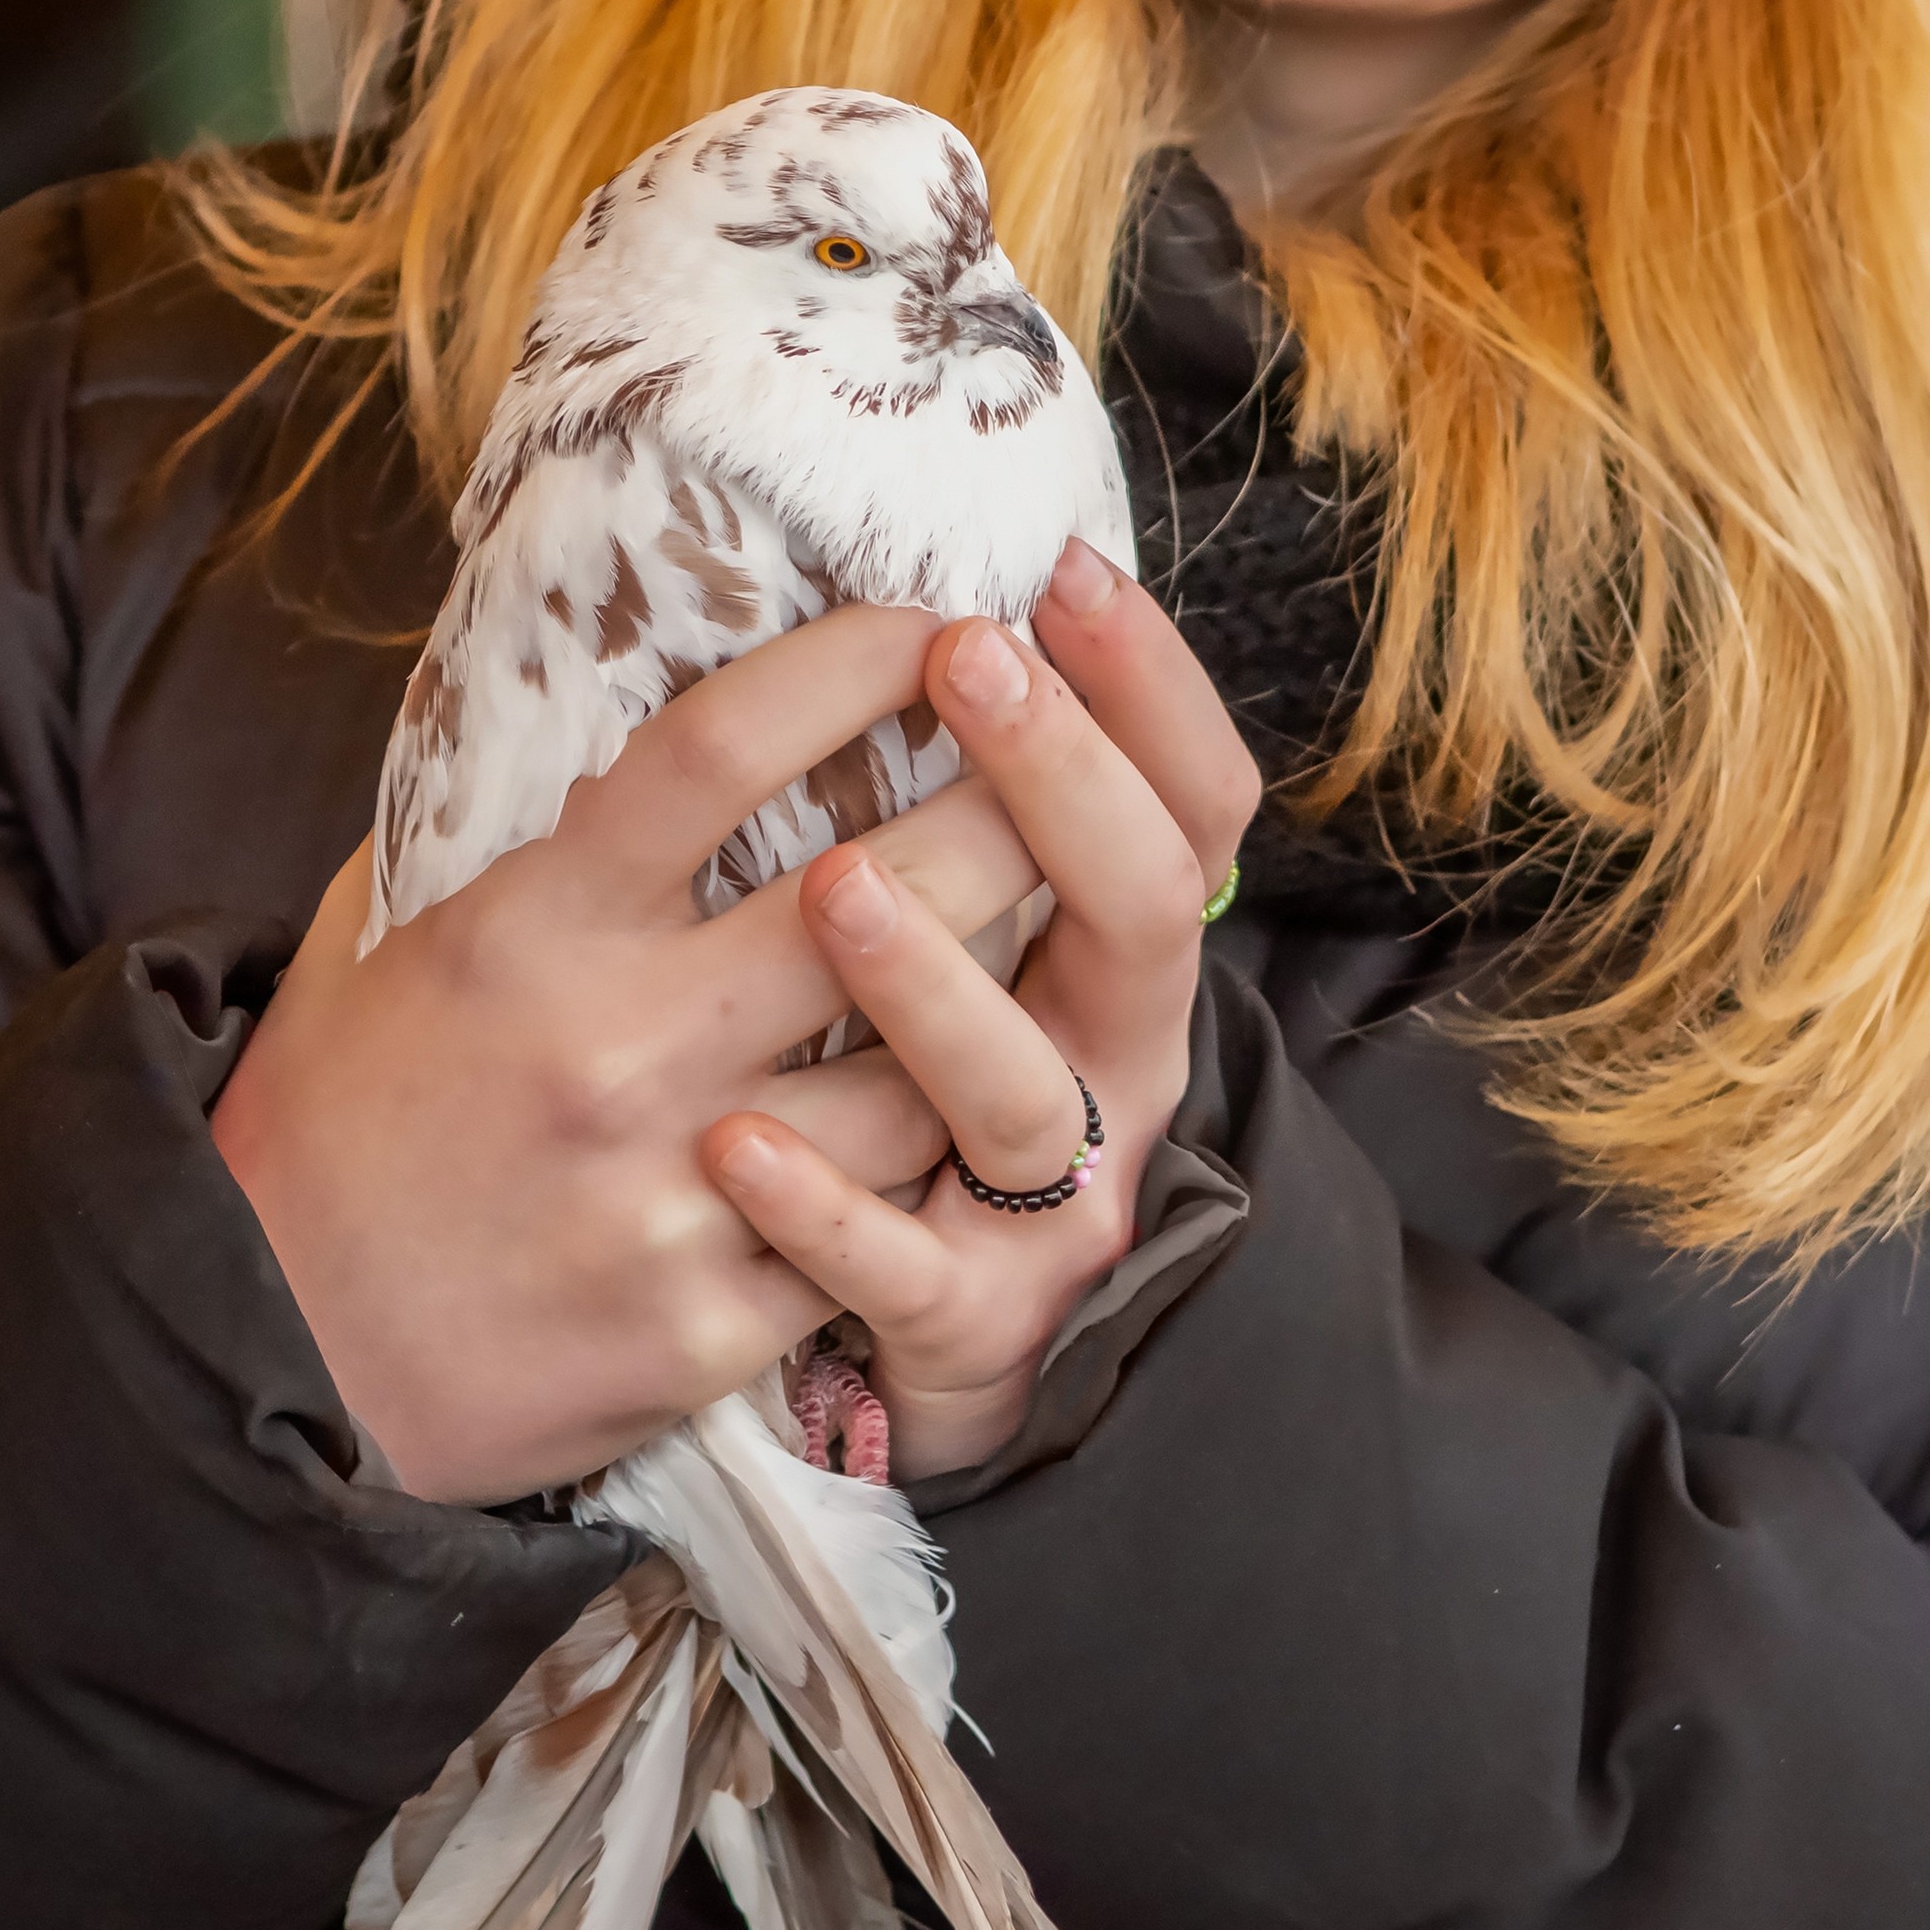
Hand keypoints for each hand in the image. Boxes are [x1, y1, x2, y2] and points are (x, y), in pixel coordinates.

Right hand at [211, 606, 1063, 1504]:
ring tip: (1046, 937)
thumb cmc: (332, 1122)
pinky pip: (879, 1225)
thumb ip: (491, 823)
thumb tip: (575, 688)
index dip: (857, 663)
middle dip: (1009, 807)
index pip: (726, 746)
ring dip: (998, 997)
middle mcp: (619, 1045)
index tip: (937, 619)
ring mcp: (678, 1194)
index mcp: (532, 925)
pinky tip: (965, 1113)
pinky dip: (927, 1164)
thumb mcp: (379, 933)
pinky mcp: (712, 1323)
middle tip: (1060, 760)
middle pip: (888, 896)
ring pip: (927, 1070)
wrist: (271, 1359)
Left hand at [699, 540, 1263, 1480]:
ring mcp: (1046, 1207)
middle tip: (973, 662)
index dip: (1150, 689)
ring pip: (1017, 1094)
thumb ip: (965, 825)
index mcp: (1120, 964)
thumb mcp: (984, 956)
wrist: (942, 1354)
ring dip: (932, 984)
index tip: (1064, 575)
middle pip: (1141, 917)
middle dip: (1064, 779)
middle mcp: (1114, 1072)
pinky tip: (737, 1136)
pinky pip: (894, 1266)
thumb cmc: (930, 1104)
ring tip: (837, 885)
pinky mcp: (960, 1322)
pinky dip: (820, 1205)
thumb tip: (909, 621)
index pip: (1192, 806)